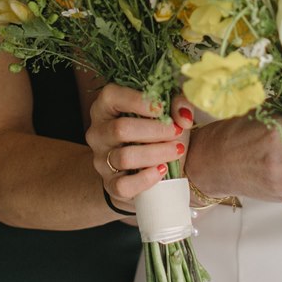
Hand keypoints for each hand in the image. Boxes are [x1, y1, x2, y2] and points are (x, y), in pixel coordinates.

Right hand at [86, 84, 189, 210]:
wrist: (143, 170)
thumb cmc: (154, 132)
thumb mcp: (164, 112)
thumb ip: (177, 105)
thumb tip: (183, 117)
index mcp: (105, 107)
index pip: (111, 96)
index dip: (138, 100)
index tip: (162, 108)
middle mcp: (98, 132)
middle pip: (120, 129)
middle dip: (154, 130)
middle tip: (177, 131)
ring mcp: (101, 160)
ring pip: (124, 157)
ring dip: (156, 153)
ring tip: (176, 150)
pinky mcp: (110, 184)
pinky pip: (124, 185)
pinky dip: (146, 179)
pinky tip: (162, 170)